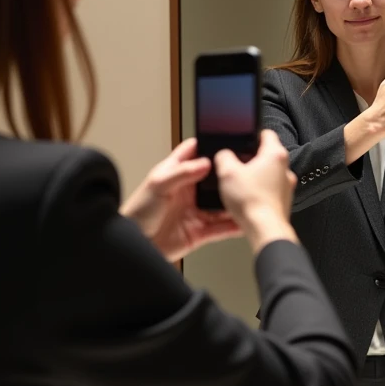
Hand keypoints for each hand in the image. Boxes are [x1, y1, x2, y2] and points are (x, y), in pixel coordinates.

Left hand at [120, 138, 240, 261]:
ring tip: (249, 196)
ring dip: (233, 201)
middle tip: (244, 170)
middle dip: (227, 175)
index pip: (193, 153)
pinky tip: (244, 221)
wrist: (135, 246)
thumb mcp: (157, 185)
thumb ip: (181, 172)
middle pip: (213, 179)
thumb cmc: (137, 213)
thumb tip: (205, 162)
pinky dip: (233, 226)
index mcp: (176, 174)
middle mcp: (188, 192)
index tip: (225, 139)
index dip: (207, 145)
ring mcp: (195, 211)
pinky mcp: (199, 232)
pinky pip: (221, 228)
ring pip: (221, 204)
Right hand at [215, 130, 297, 253]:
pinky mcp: (283, 201)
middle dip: (252, 158)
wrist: (265, 230)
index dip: (253, 134)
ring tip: (240, 184)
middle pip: (267, 155)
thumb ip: (224, 157)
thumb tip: (224, 154)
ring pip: (269, 174)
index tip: (244, 137)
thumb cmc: (251, 201)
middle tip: (236, 164)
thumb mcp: (227, 173)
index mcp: (275, 155)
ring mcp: (287, 186)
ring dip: (256, 177)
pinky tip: (247, 199)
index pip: (267, 133)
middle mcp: (285, 169)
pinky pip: (270, 191)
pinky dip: (260, 192)